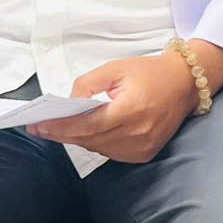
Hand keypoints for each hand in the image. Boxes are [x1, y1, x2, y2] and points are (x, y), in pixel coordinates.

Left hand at [42, 49, 200, 165]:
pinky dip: (97, 143)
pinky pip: (112, 153)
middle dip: (63, 133)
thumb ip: (88, 84)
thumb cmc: (149, 72)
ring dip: (79, 139)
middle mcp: (137, 134)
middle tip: (40, 128)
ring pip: (99, 149)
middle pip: (90, 139)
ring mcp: (142, 148)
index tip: (37, 126)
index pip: (87, 124)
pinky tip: (87, 132)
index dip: (60, 127)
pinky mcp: (145, 154)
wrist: (184, 84)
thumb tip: (69, 104)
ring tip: (60, 129)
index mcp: (130, 110)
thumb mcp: (116, 68)